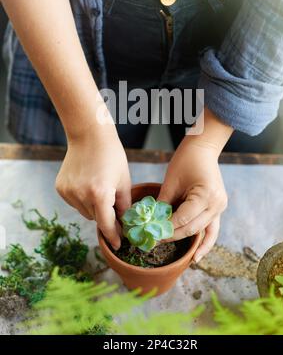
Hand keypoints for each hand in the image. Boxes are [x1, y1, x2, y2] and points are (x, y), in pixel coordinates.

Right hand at [55, 124, 130, 249]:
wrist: (89, 135)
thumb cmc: (112, 156)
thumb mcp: (124, 181)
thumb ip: (124, 206)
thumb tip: (124, 225)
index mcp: (100, 194)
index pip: (107, 225)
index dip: (114, 236)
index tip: (118, 245)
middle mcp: (81, 195)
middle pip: (96, 218)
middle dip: (105, 214)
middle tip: (111, 199)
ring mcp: (68, 192)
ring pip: (84, 211)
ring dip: (93, 206)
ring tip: (98, 186)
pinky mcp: (60, 188)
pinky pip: (74, 202)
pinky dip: (82, 198)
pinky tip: (86, 182)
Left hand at [158, 136, 227, 262]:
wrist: (203, 149)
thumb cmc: (186, 160)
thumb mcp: (171, 181)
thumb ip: (163, 203)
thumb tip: (150, 222)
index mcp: (206, 195)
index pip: (182, 219)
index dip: (165, 228)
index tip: (150, 233)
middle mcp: (216, 204)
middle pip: (192, 228)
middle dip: (172, 235)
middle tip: (154, 241)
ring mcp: (220, 207)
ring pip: (201, 231)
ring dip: (187, 242)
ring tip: (175, 257)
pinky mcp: (219, 208)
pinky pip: (212, 229)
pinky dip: (205, 243)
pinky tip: (197, 257)